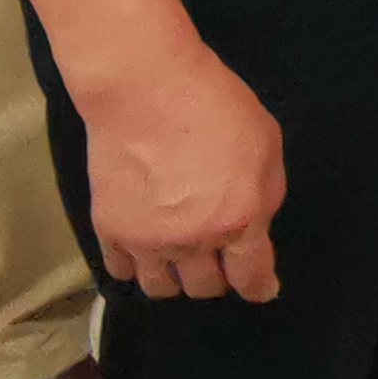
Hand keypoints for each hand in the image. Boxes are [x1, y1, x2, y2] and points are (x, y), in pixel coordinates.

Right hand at [79, 43, 286, 301]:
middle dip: (217, 277)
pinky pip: (122, 271)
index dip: (260, 287)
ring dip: (175, 280)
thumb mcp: (267, 144)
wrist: (147, 89)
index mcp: (239, 219)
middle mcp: (194, 240)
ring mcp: (148, 240)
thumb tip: (255, 226)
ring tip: (179, 261)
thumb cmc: (215, 105)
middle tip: (218, 259)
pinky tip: (143, 252)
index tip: (261, 288)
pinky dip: (135, 267)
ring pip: (161, 289)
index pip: (252, 277)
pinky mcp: (110, 230)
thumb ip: (264, 194)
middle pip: (205, 287)